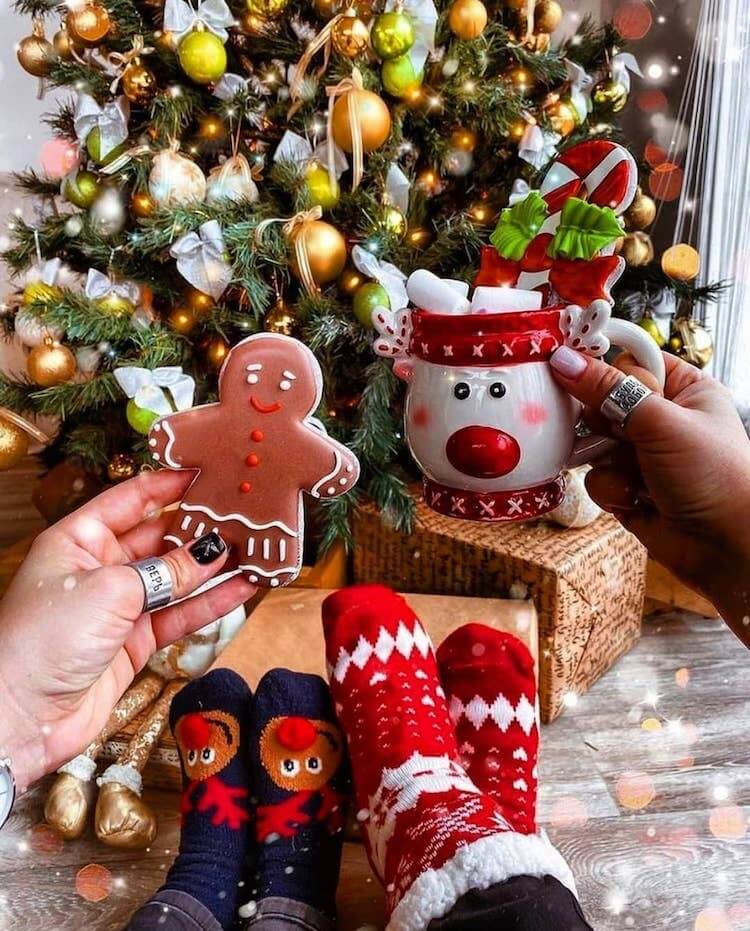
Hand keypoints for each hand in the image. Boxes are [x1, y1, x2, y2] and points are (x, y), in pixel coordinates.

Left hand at [0, 470, 256, 791]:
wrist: (21, 717)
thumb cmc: (45, 639)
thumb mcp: (109, 590)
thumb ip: (165, 570)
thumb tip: (211, 552)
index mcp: (79, 540)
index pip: (130, 500)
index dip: (168, 484)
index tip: (208, 472)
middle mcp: (100, 568)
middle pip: (159, 537)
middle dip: (199, 527)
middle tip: (243, 513)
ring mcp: (120, 606)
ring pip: (176, 578)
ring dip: (213, 566)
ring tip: (255, 549)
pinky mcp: (136, 642)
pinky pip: (181, 614)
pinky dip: (212, 603)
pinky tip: (243, 588)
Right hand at [550, 346, 749, 643]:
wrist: (730, 549)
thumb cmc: (716, 477)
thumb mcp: (662, 423)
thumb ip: (609, 391)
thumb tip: (565, 360)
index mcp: (684, 390)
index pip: (630, 363)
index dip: (603, 367)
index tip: (570, 367)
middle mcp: (662, 420)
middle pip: (603, 403)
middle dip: (601, 422)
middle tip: (615, 433)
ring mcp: (643, 456)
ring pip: (595, 444)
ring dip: (608, 462)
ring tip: (635, 475)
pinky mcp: (628, 489)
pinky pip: (597, 478)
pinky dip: (612, 490)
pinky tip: (636, 500)